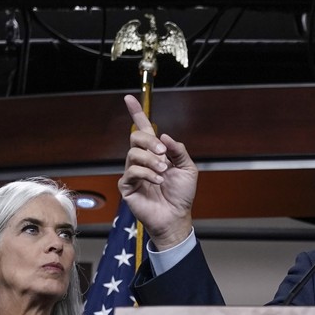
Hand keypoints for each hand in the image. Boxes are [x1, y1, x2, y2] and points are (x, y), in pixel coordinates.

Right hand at [118, 94, 197, 249]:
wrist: (176, 216)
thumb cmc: (181, 194)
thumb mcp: (188, 168)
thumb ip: (178, 150)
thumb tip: (163, 135)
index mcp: (156, 153)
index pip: (143, 129)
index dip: (136, 113)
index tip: (129, 98)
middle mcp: (142, 160)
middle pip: (136, 138)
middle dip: (150, 142)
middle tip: (164, 154)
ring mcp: (133, 172)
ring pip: (133, 154)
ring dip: (151, 160)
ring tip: (164, 171)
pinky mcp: (127, 186)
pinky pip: (132, 172)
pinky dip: (147, 173)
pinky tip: (158, 181)